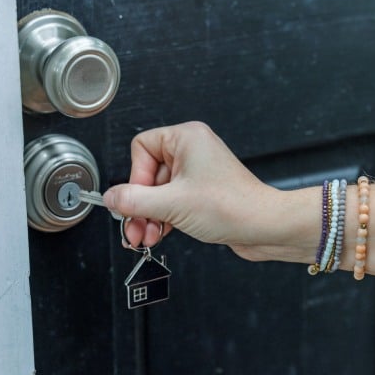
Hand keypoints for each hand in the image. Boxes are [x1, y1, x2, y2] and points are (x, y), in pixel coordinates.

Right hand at [103, 122, 305, 260]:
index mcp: (186, 138)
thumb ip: (134, 201)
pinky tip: (159, 233)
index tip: (138, 199)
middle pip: (147, 174)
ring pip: (158, 191)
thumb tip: (110, 198)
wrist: (265, 227)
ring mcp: (198, 172)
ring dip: (149, 216)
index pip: (141, 148)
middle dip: (140, 205)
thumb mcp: (172, 204)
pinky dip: (163, 218)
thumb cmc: (233, 206)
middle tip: (134, 227)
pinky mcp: (202, 192)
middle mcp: (192, 150)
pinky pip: (171, 201)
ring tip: (146, 236)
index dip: (136, 177)